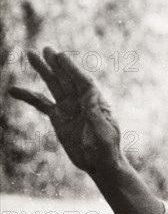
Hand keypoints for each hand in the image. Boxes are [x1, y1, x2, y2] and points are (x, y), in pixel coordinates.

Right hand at [9, 47, 122, 175]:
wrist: (99, 163)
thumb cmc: (107, 148)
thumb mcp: (103, 132)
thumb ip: (96, 114)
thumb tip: (89, 95)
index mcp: (96, 102)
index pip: (83, 82)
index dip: (72, 69)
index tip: (61, 56)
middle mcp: (82, 101)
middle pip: (67, 78)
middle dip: (57, 64)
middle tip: (46, 49)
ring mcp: (69, 107)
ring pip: (54, 85)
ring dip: (43, 70)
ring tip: (31, 55)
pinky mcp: (58, 117)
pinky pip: (41, 103)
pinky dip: (28, 96)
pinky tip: (14, 90)